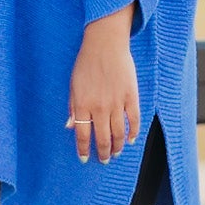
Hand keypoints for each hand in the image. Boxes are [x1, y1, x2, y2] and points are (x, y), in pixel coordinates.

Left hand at [67, 7, 140, 162]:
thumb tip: (70, 127)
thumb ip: (73, 107)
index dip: (84, 150)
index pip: (83, 136)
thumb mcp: (73, 85)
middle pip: (103, 138)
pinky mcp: (131, 96)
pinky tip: (131, 140)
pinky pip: (134, 120)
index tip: (85, 158)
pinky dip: (134, 133)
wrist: (105, 44)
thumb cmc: (86, 63)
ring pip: (119, 133)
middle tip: (104, 159)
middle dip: (104, 153)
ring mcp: (117, 103)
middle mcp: (100, 107)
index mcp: (83, 105)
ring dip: (118, 146)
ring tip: (116, 153)